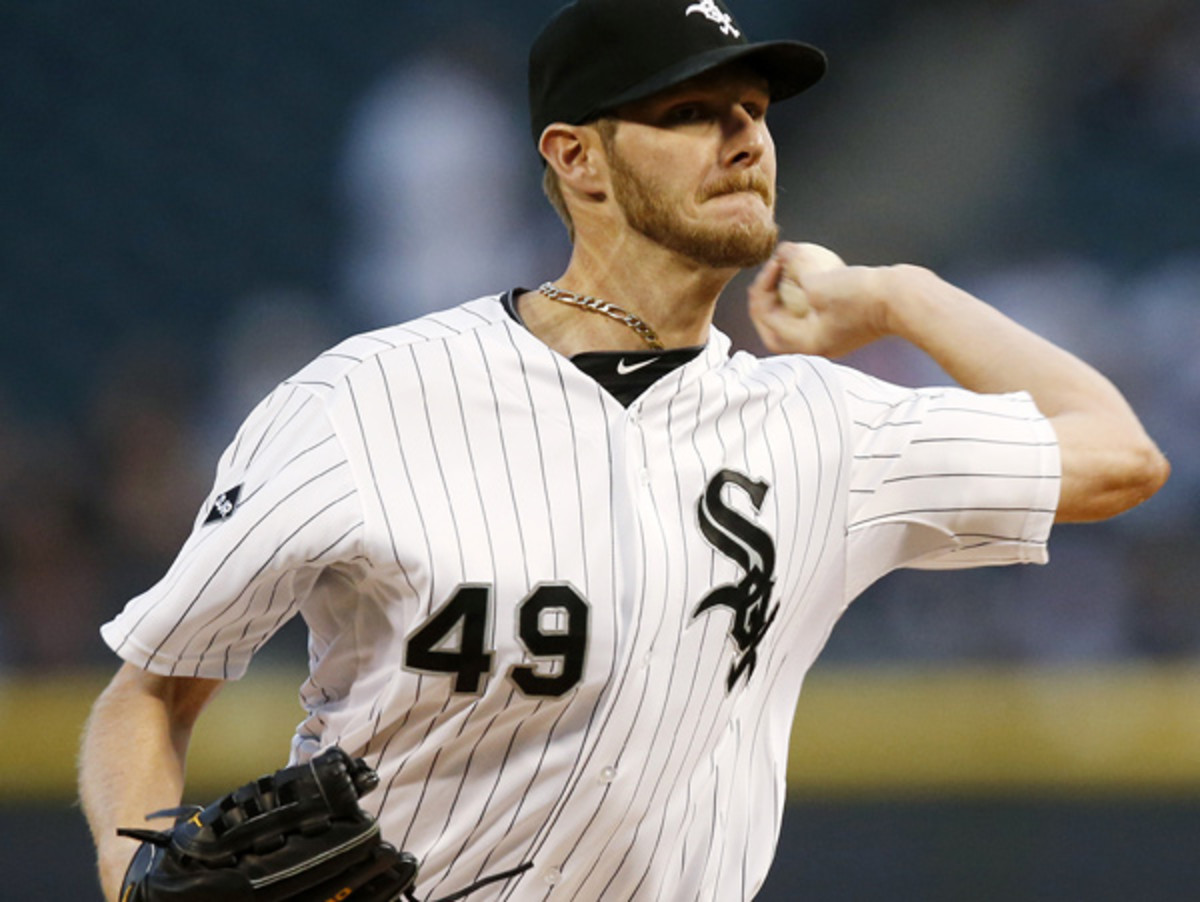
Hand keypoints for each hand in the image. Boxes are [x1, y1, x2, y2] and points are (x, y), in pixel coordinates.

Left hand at [747, 242, 890, 357]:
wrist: (908, 300)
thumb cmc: (864, 296)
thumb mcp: (820, 281)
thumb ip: (796, 267)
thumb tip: (783, 251)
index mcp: (806, 344)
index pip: (768, 320)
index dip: (762, 290)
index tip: (772, 264)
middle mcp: (818, 345)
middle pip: (778, 327)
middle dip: (767, 301)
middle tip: (770, 274)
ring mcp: (834, 335)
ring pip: (798, 318)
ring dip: (788, 295)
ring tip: (787, 269)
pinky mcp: (848, 323)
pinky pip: (818, 310)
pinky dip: (809, 292)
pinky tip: (814, 269)